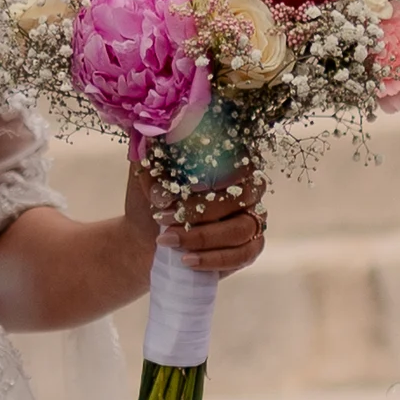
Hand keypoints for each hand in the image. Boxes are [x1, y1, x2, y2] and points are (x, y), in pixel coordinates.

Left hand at [126, 159, 266, 278]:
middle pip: (238, 197)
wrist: (145, 236)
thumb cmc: (152, 199)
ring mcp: (254, 216)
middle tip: (161, 218)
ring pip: (240, 228)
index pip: (233, 160)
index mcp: (229, 159)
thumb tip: (153, 138)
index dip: (205, 176)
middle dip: (197, 211)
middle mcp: (248, 186)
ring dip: (201, 237)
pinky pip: (242, 254)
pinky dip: (212, 259)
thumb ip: (152, 153)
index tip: (173, 190)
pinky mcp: (251, 245)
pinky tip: (186, 260)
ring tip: (167, 240)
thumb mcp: (146, 173)